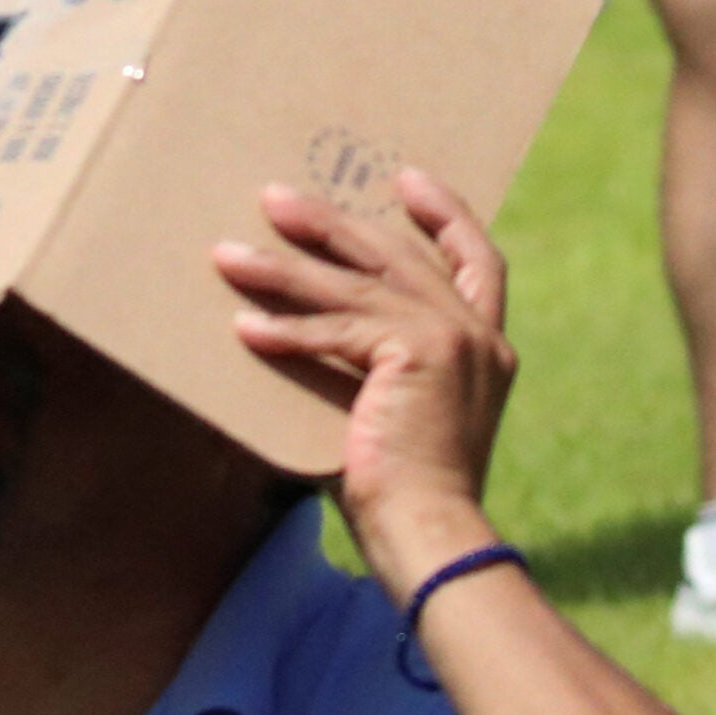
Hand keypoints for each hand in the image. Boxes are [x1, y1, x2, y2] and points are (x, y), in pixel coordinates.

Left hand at [212, 170, 517, 601]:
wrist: (431, 536)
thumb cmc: (399, 490)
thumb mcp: (390, 411)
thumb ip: (366, 366)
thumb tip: (289, 329)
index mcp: (488, 346)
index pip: (479, 260)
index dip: (446, 213)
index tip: (404, 178)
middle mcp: (480, 336)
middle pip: (397, 254)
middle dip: (332, 223)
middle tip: (275, 199)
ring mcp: (455, 342)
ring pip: (354, 285)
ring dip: (282, 269)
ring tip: (227, 254)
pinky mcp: (420, 356)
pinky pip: (336, 331)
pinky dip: (285, 331)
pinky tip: (241, 327)